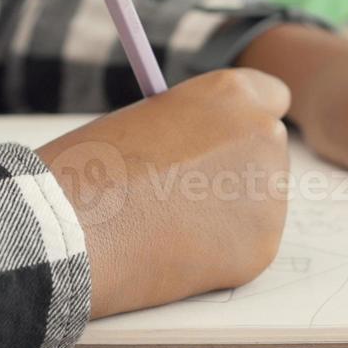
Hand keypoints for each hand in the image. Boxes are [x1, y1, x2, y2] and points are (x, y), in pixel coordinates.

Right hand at [36, 70, 290, 318]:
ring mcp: (270, 195)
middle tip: (186, 191)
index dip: (245, 119)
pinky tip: (174, 252)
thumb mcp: (146, 121)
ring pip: (257, 204)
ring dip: (226, 213)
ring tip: (165, 223)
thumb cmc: (92, 166)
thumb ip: (190, 129)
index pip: (272, 96)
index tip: (227, 137)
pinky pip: (244, 247)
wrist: (76, 228)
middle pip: (267, 152)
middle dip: (236, 170)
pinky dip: (217, 254)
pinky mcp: (262, 247)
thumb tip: (208, 152)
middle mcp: (264, 136)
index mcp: (233, 93)